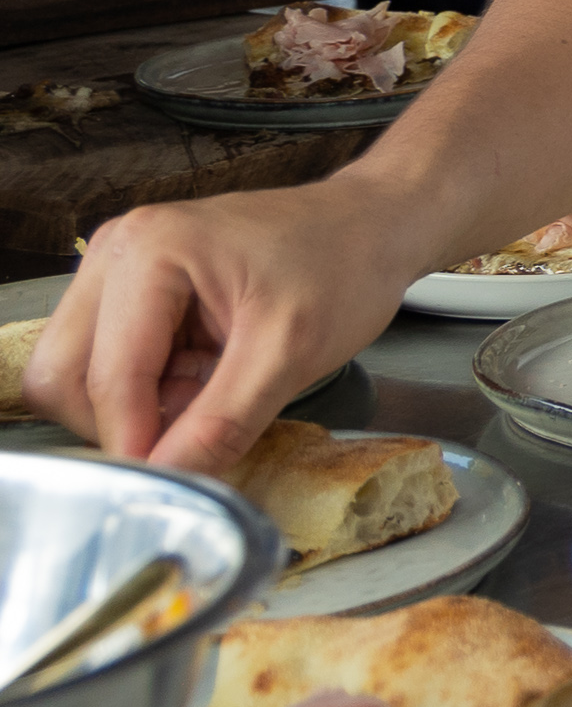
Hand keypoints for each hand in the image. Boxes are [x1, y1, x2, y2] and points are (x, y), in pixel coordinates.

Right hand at [22, 184, 428, 473]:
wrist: (372, 226)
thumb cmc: (343, 263)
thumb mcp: (290, 353)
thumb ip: (223, 424)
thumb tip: (172, 479)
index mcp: (149, 250)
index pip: (107, 378)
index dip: (136, 442)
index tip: (174, 479)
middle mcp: (119, 252)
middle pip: (65, 377)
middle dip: (123, 422)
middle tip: (193, 428)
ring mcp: (121, 271)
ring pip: (80, 377)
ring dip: (138, 408)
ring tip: (210, 392)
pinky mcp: (136, 295)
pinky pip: (111, 368)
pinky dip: (152, 392)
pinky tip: (207, 378)